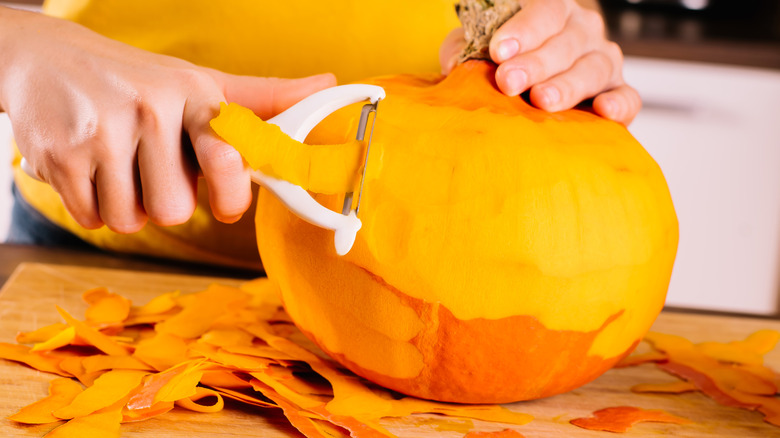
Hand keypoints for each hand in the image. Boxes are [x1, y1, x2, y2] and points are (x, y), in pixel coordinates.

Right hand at [0, 7, 334, 232]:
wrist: (43, 58)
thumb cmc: (137, 79)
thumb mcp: (199, 82)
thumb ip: (262, 98)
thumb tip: (329, 84)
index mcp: (192, 94)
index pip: (227, 155)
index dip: (232, 193)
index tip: (227, 206)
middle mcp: (149, 109)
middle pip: (176, 209)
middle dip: (167, 201)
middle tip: (153, 168)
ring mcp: (101, 132)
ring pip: (133, 220)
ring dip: (128, 206)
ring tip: (119, 164)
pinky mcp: (59, 156)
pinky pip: (93, 219)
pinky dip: (93, 206)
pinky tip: (89, 168)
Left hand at [440, 0, 640, 125]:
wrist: (529, 88)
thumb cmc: (504, 63)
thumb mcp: (480, 49)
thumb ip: (465, 49)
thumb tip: (454, 64)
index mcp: (553, 11)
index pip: (544, 11)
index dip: (523, 30)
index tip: (499, 52)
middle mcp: (583, 31)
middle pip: (565, 43)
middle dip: (535, 63)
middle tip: (508, 82)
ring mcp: (603, 61)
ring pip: (593, 68)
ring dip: (567, 85)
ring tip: (541, 100)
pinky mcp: (618, 93)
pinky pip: (627, 97)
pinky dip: (618, 104)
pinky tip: (601, 111)